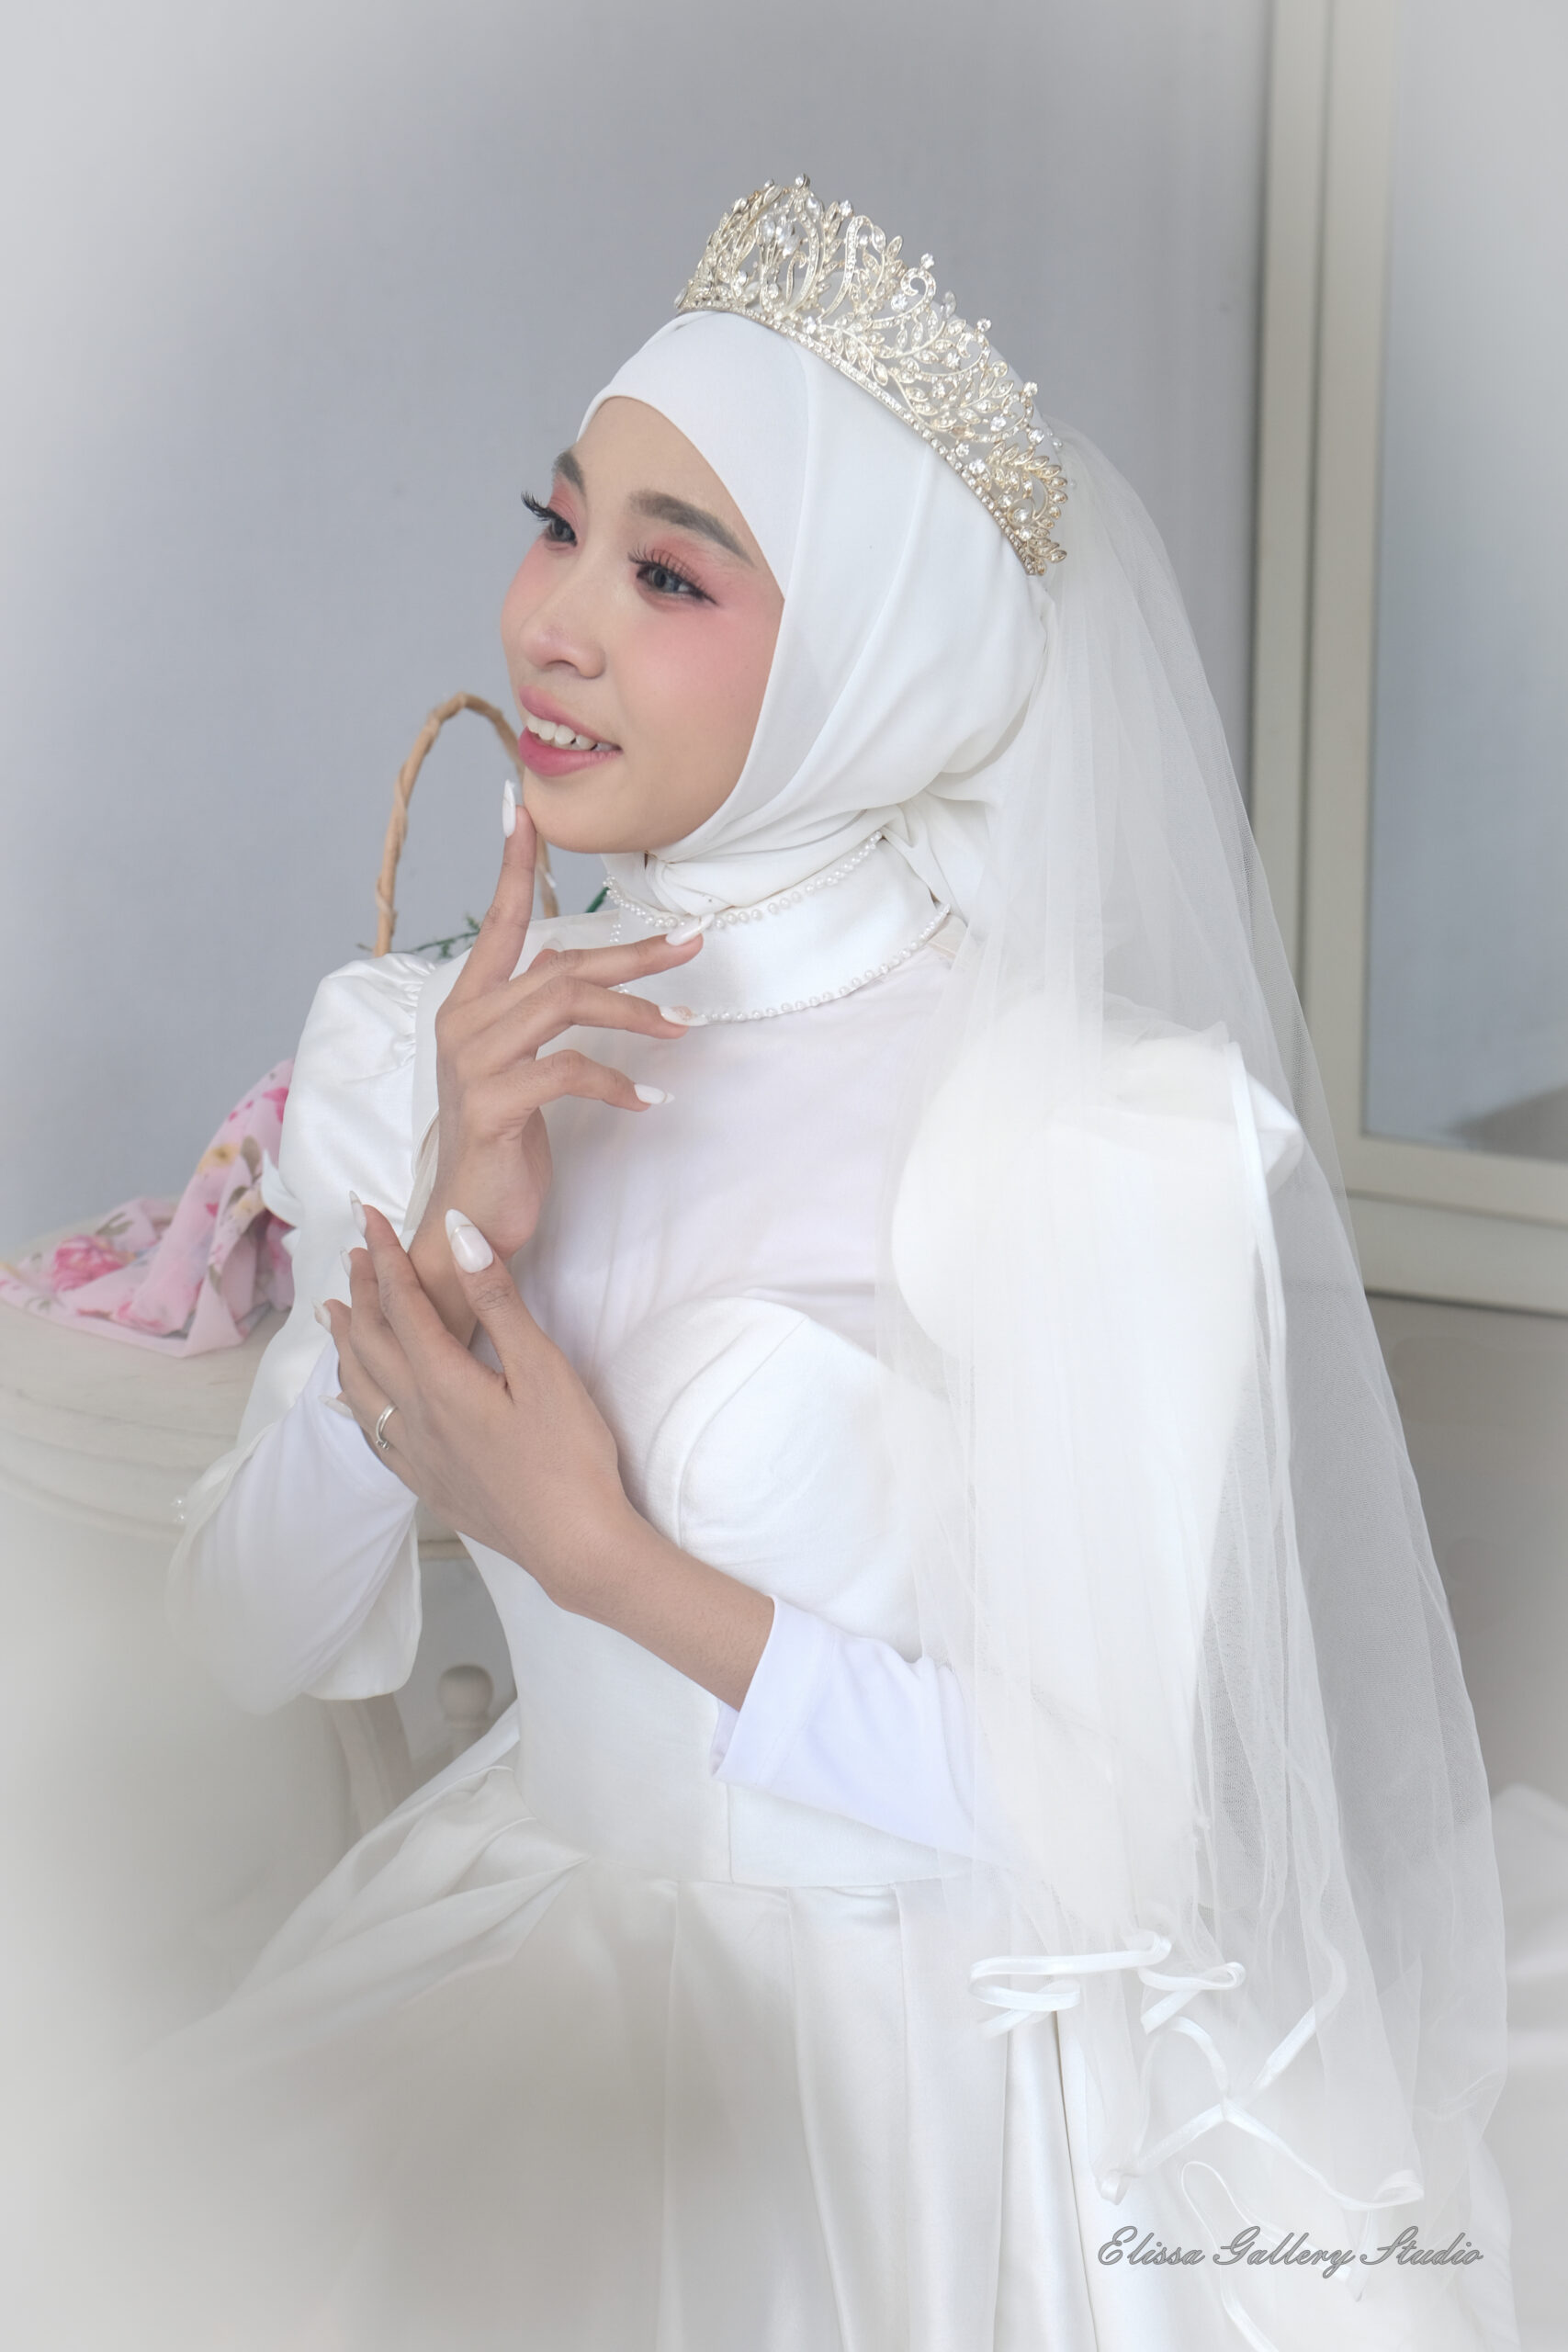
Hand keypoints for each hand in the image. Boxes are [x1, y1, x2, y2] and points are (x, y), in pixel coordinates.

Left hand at [325, 1207, 772, 1707]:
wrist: (574, 1545)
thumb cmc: (570, 1455)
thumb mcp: (543, 1367)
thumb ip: (497, 1300)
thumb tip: (459, 1234)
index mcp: (442, 1381)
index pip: (400, 1303)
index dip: (383, 1256)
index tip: (369, 1217)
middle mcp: (416, 1416)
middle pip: (371, 1341)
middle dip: (360, 1290)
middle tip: (354, 1252)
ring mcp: (417, 1455)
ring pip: (361, 1387)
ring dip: (345, 1342)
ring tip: (332, 1312)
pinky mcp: (429, 1484)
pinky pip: (372, 1435)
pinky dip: (354, 1402)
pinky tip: (350, 1399)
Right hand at [410, 794, 701, 1338]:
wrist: (465, 1220)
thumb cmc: (501, 1141)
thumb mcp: (523, 1066)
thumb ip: (542, 1014)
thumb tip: (586, 969)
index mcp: (468, 1005)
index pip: (499, 923)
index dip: (513, 867)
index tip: (522, 809)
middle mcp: (463, 1022)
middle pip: (560, 965)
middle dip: (634, 953)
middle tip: (693, 944)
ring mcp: (472, 1062)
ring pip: (566, 1005)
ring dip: (635, 1012)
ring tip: (684, 1025)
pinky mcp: (492, 1106)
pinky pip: (566, 1071)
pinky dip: (616, 1081)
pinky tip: (648, 1100)